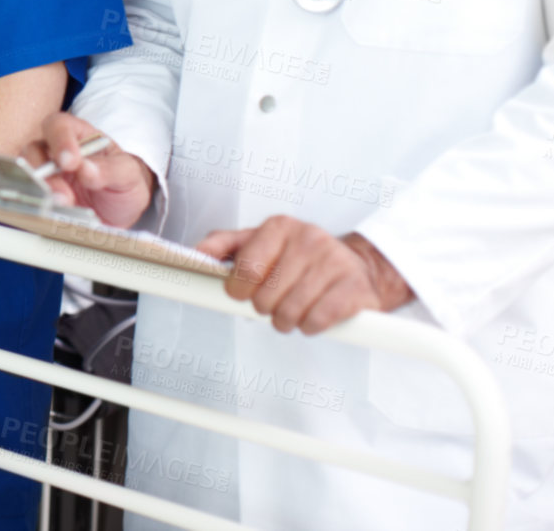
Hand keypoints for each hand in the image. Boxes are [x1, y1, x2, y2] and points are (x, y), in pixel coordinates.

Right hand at [30, 112, 155, 227]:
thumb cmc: (123, 183)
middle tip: (63, 196)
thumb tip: (85, 169)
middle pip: (34, 150)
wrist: (121, 212)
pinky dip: (37, 207)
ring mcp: (45, 176)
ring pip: (26, 175)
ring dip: (40, 192)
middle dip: (45, 173)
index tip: (70, 163)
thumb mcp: (129, 174)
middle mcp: (55, 152)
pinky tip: (52, 217)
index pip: (60, 126)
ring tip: (61, 208)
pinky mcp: (41, 198)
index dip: (60, 141)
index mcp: (78, 136)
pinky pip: (30, 199)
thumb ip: (111, 169)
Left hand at [197, 219, 414, 334]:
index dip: (238, 290)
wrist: (356, 266)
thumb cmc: (300, 258)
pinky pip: (317, 320)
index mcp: (280, 226)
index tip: (242, 293)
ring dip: (286, 321)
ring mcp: (334, 262)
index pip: (246, 268)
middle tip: (273, 302)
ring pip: (290, 312)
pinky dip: (309, 327)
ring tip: (292, 310)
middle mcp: (308, 238)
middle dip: (264, 308)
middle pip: (266, 296)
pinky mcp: (354, 288)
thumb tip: (198, 253)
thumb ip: (224, 245)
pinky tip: (312, 316)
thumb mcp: (260, 242)